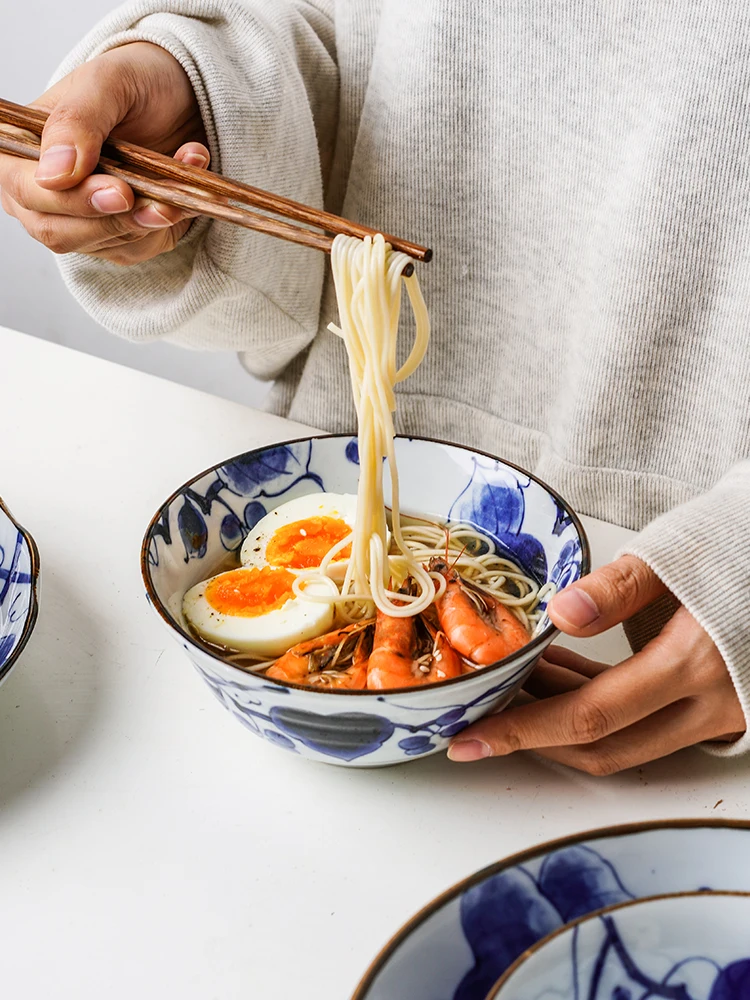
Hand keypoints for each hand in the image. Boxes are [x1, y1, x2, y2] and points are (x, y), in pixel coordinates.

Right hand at [0, 42, 209, 264]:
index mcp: (22, 152)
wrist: (182, 99)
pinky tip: (182, 194)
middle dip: (114, 219)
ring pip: (105, 245)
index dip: (71, 199)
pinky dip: (167, 224)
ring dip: (150, 219)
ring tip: (180, 184)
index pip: (27, 191)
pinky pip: (140, 247)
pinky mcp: (121, 238)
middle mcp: (44, 194)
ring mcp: (83, 221)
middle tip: (157, 200)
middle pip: (61, 233)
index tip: (119, 191)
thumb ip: (76, 120)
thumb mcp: (108, 82)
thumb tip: (52, 174)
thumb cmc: (136, 83)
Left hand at [448, 555, 744, 773]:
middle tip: (479, 717)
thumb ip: (615, 588)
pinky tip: (557, 672)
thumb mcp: (673, 555)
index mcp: (697, 663)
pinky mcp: (715, 703)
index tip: (470, 740)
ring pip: (625, 738)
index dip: (525, 731)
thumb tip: (559, 614)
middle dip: (535, 735)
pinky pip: (644, 720)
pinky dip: (597, 703)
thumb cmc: (735, 543)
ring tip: (514, 680)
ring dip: (563, 717)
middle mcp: (711, 704)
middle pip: (606, 745)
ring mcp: (718, 711)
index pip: (593, 715)